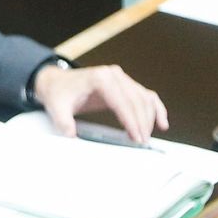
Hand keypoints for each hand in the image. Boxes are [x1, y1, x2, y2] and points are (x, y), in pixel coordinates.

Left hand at [33, 63, 168, 144]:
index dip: (131, 120)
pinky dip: (155, 108)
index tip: (136, 137)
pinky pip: (145, 95)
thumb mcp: (56, 108)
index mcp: (100, 78)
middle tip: (142, 142)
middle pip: (136, 100)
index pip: (122, 101)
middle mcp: (114, 75)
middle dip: (142, 122)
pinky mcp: (124, 85)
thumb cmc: (58, 93)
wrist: (56, 82)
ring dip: (149, 118)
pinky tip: (161, 123)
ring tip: (146, 138)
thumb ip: (64, 123)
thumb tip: (72, 137)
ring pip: (144, 98)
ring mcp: (121, 78)